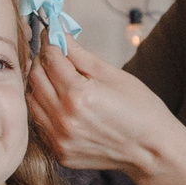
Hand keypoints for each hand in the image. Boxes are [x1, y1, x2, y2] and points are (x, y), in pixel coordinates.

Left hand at [28, 41, 185, 184]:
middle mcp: (63, 118)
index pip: (50, 57)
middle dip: (42, 59)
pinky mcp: (59, 153)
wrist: (152, 151)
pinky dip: (44, 108)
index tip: (52, 32)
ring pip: (32, 101)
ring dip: (40, 84)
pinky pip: (40, 123)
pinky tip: (59, 101)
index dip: (50, 40)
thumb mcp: (114, 75)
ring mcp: (59, 139)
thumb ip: (81, 55)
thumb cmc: (141, 110)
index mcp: (79, 94)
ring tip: (56, 76)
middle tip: (53, 52)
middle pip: (35, 77)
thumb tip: (59, 33)